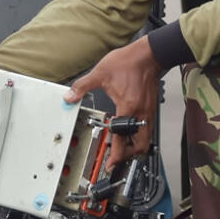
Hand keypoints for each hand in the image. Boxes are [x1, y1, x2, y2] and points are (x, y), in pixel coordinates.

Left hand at [63, 37, 159, 170]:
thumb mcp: (100, 73)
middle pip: (140, 145)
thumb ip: (82, 86)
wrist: (147, 55)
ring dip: (135, 147)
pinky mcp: (150, 108)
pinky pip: (147, 129)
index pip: (122, 139)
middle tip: (117, 158)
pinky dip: (139, 135)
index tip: (111, 163)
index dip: (116, 155)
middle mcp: (140, 113)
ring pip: (146, 139)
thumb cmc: (128, 62)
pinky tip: (130, 132)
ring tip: (123, 149)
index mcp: (127, 107)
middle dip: (129, 155)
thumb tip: (69, 96)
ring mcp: (148, 111)